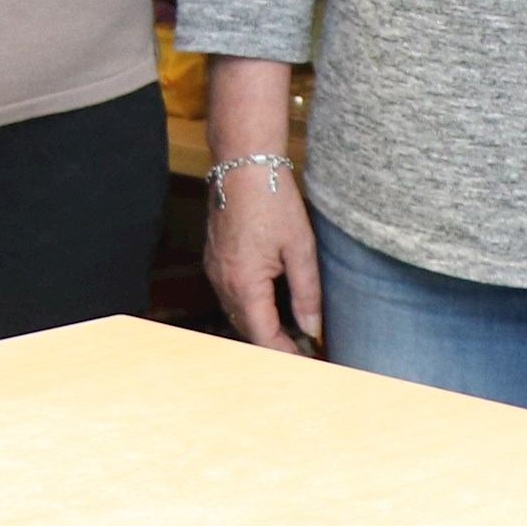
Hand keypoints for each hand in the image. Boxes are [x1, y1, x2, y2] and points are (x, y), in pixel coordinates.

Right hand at [205, 160, 321, 355]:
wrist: (243, 164)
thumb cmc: (272, 200)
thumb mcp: (300, 248)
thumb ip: (306, 293)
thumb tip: (312, 328)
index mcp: (244, 284)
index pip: (264, 336)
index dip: (286, 354)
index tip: (308, 361)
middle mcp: (223, 282)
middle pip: (247, 329)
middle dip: (274, 344)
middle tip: (304, 351)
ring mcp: (214, 270)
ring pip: (236, 313)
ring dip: (260, 326)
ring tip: (291, 332)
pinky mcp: (214, 258)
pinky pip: (230, 295)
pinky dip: (249, 307)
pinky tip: (270, 303)